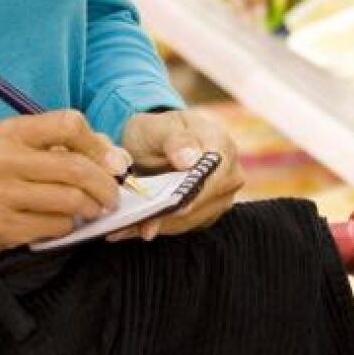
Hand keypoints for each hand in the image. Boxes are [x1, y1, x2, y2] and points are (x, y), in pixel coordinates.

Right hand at [0, 111, 130, 252]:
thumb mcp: (21, 146)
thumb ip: (67, 145)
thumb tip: (116, 158)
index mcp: (11, 132)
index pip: (68, 125)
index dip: (98, 144)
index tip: (111, 162)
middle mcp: (2, 160)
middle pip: (75, 168)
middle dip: (105, 184)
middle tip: (112, 195)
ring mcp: (0, 195)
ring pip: (70, 200)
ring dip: (92, 207)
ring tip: (93, 208)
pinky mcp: (3, 227)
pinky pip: (56, 226)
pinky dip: (70, 225)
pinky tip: (64, 221)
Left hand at [110, 110, 244, 240]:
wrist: (157, 142)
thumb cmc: (159, 131)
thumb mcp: (159, 127)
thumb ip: (174, 140)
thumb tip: (189, 160)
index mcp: (223, 148)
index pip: (215, 177)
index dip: (192, 194)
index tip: (168, 205)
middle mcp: (229, 176)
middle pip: (203, 204)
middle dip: (167, 215)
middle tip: (131, 222)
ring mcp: (220, 198)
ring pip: (190, 220)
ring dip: (157, 225)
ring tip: (124, 227)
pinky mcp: (206, 215)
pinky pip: (182, 226)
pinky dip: (157, 227)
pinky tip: (133, 226)